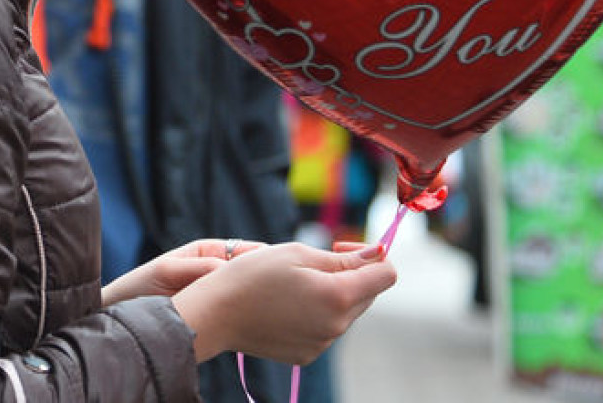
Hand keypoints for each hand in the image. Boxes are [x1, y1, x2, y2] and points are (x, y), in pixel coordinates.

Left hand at [102, 239, 265, 306]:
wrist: (124, 318)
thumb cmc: (139, 289)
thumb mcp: (166, 271)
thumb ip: (195, 267)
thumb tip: (225, 268)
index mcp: (205, 253)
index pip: (241, 250)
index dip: (260, 255)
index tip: (276, 263)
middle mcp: (213, 271)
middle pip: (249, 271)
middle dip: (265, 276)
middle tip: (282, 285)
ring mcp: (216, 295)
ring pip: (246, 293)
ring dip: (257, 297)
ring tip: (272, 304)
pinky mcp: (214, 317)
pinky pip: (237, 313)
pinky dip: (248, 316)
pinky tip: (257, 322)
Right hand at [170, 241, 395, 364]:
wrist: (216, 314)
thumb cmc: (253, 275)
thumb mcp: (297, 253)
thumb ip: (342, 258)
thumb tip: (378, 255)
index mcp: (338, 296)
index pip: (386, 275)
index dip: (372, 256)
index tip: (342, 247)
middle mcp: (336, 326)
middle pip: (367, 294)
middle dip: (351, 275)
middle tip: (313, 262)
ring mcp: (322, 344)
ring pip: (345, 312)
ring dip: (332, 294)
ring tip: (294, 284)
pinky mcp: (307, 355)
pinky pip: (326, 329)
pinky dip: (316, 314)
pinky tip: (287, 305)